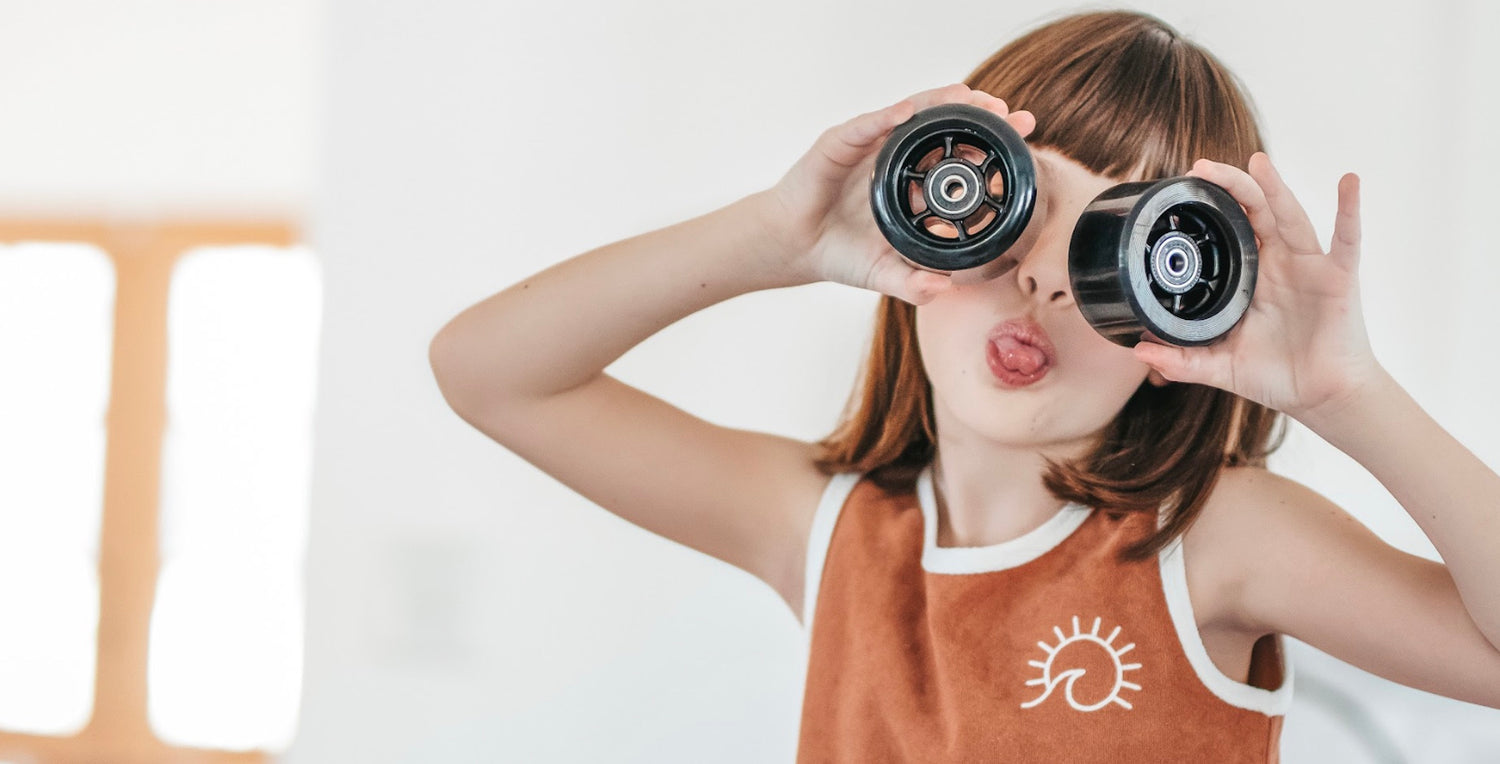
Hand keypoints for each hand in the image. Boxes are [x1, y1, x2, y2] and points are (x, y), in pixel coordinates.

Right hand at [758, 83, 1035, 305]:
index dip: (991, 148)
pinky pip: (865, 126)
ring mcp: (869, 146)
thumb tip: (945, 291)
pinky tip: (908, 112)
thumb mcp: (884, 274)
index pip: (959, 158)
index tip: (1025, 142)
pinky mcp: (839, 143)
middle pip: (944, 128)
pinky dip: (886, 117)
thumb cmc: (839, 253)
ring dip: (941, 104)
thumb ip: (913, 284)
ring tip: (971, 98)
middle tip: (1013, 115)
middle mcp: (896, 158)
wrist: (795, 248)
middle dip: (980, 118)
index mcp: (914, 184)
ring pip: (911, 115)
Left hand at [1131, 152, 1385, 421]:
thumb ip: (1182, 360)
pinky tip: (1350, 182)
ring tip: (1258, 162)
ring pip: (1290, 217)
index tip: (1182, 188)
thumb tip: (1139, 352)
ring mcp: (1309, 267)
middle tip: (1201, 168)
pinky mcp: (1338, 278)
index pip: (1227, 231)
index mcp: (1250, 277)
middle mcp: (1278, 263)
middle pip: (1254, 213)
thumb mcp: (1220, 366)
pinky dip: (1350, 210)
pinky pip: (1347, 238)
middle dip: (1230, 187)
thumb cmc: (1277, 376)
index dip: (1209, 208)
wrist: (1321, 397)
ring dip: (1275, 188)